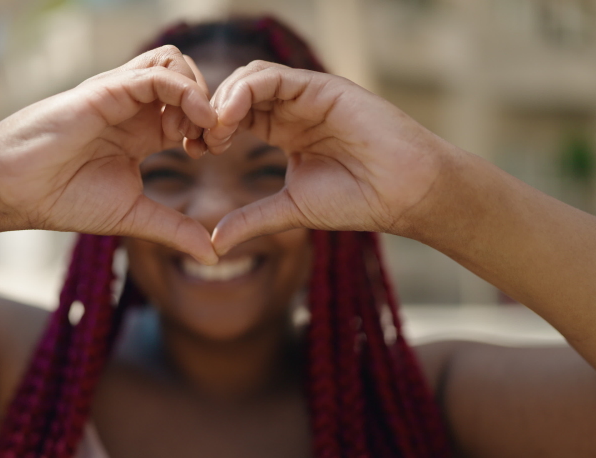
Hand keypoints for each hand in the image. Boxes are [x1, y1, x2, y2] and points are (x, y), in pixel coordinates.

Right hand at [0, 46, 218, 263]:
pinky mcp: (107, 90)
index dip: (211, 125)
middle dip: (211, 104)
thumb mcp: (134, 216)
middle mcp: (134, 108)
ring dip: (197, 93)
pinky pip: (156, 73)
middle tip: (210, 141)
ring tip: (194, 132)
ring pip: (175, 62)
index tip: (212, 153)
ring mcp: (121, 95)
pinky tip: (190, 125)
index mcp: (143, 131)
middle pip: (189, 76)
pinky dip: (184, 92)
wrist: (16, 191)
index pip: (191, 108)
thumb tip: (215, 256)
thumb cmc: (64, 199)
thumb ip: (175, 229)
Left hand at [203, 61, 456, 254]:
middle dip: (210, 113)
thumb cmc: (356, 201)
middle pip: (237, 94)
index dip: (209, 130)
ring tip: (214, 130)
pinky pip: (274, 76)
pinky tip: (230, 116)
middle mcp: (294, 108)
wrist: (402, 194)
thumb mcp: (290, 210)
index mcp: (285, 130)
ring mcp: (308, 95)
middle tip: (197, 140)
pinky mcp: (322, 86)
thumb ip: (251, 219)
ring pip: (251, 78)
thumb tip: (214, 243)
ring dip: (224, 101)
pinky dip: (246, 91)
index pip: (236, 117)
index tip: (192, 152)